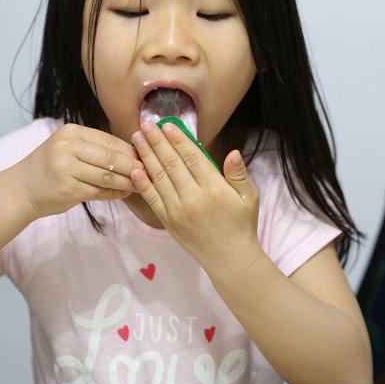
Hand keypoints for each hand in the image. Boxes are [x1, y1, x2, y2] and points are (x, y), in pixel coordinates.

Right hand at [16, 123, 142, 218]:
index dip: (131, 150)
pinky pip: (100, 192)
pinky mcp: (68, 190)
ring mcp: (66, 169)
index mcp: (71, 132)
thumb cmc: (51, 167)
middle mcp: (67, 148)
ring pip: (108, 176)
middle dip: (134, 166)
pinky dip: (116, 193)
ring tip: (143, 184)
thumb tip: (135, 152)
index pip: (109, 140)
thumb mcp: (68, 148)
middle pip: (111, 157)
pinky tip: (126, 193)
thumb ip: (96, 148)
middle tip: (150, 172)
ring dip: (129, 182)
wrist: (22, 189)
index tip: (147, 157)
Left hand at [130, 121, 260, 273]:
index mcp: (214, 188)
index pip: (192, 157)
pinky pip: (152, 198)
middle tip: (145, 125)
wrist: (229, 259)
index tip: (167, 124)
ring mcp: (178, 210)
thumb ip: (238, 174)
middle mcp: (193, 197)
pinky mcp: (168, 221)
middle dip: (157, 142)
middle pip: (171, 163)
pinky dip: (142, 183)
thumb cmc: (242, 224)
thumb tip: (232, 152)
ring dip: (146, 156)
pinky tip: (135, 168)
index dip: (178, 139)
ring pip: (159, 177)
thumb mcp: (249, 197)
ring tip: (137, 139)